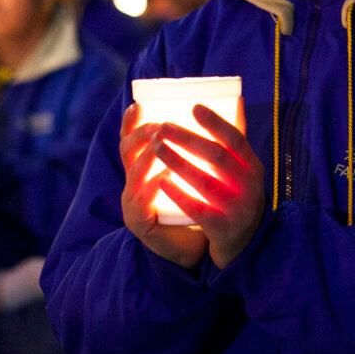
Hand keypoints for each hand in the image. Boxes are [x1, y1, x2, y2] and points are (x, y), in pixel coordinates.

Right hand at [120, 104, 207, 268]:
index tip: (139, 104)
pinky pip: (144, 202)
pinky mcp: (139, 223)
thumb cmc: (198, 206)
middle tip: (162, 125)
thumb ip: (202, 148)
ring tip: (162, 143)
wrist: (192, 249)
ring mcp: (132, 204)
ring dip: (148, 157)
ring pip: (134, 174)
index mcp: (144, 168)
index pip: (131, 139)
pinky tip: (164, 177)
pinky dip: (154, 187)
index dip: (131, 122)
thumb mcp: (195, 174)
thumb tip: (227, 111)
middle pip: (128, 151)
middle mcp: (132, 183)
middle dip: (143, 135)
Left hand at [155, 100, 264, 268]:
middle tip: (163, 127)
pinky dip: (179, 195)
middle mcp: (249, 186)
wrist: (245, 243)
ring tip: (157, 148)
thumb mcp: (244, 171)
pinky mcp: (222, 228)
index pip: (236, 139)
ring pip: (205, 182)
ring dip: (178, 163)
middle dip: (188, 140)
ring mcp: (237, 209)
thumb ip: (235, 144)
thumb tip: (232, 100)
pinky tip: (162, 182)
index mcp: (253, 166)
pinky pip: (198, 209)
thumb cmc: (237, 196)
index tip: (193, 107)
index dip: (215, 123)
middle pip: (217, 157)